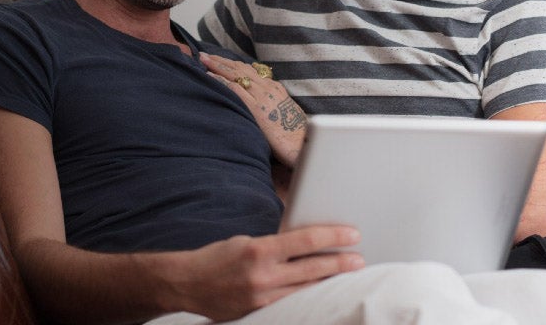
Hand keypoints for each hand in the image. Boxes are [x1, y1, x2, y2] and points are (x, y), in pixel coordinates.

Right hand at [168, 226, 363, 320]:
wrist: (186, 285)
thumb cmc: (216, 257)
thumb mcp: (245, 241)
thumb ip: (274, 245)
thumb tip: (304, 244)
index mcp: (259, 249)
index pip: (305, 240)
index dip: (333, 236)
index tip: (353, 234)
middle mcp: (262, 274)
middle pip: (312, 268)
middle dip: (340, 263)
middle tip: (360, 259)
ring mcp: (262, 296)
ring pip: (305, 289)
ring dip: (329, 281)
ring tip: (348, 275)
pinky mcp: (258, 312)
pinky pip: (291, 303)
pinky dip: (308, 296)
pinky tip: (322, 293)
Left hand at [201, 52, 306, 165]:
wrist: (302, 144)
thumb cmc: (293, 135)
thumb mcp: (284, 113)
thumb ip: (272, 105)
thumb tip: (261, 107)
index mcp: (275, 88)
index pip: (251, 70)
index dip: (233, 64)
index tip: (221, 60)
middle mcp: (268, 87)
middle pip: (241, 68)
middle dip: (222, 60)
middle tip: (205, 55)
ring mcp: (262, 96)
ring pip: (236, 74)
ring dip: (217, 65)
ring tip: (202, 60)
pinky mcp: (256, 107)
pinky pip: (234, 89)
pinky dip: (220, 80)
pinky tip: (208, 76)